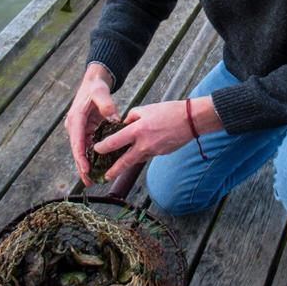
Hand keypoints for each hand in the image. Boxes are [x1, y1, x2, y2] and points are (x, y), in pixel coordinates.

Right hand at [64, 63, 118, 185]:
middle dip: (82, 167)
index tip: (86, 168)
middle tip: (88, 182)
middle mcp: (75, 126)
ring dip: (86, 166)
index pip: (77, 141)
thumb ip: (107, 106)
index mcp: (76, 119)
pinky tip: (98, 169)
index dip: (81, 156)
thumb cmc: (96, 88)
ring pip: (82, 151)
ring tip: (92, 181)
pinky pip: (89, 147)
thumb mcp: (101, 93)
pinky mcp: (86, 131)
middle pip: (77, 150)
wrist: (93, 83)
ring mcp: (80, 130)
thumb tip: (115, 120)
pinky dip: (93, 158)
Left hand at [93, 97, 221, 181]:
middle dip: (113, 170)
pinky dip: (141, 155)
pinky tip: (138, 152)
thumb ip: (131, 117)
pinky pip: (147, 156)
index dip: (103, 148)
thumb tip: (124, 125)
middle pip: (124, 161)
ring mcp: (153, 151)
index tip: (96, 150)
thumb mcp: (146, 109)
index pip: (115, 142)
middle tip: (105, 176)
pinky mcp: (161, 153)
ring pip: (136, 160)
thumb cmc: (168, 111)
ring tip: (117, 169)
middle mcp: (144, 144)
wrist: (190, 120)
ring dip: (127, 164)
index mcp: (137, 130)